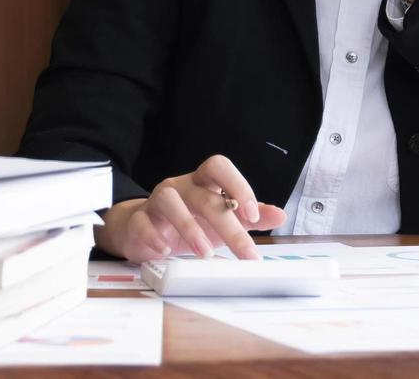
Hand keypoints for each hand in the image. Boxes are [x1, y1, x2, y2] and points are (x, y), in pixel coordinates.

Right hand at [95, 155, 286, 261]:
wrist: (144, 230)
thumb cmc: (189, 222)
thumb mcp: (222, 219)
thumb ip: (248, 217)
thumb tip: (280, 215)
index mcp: (203, 183)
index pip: (219, 167)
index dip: (238, 185)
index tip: (254, 215)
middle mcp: (180, 187)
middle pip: (204, 196)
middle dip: (227, 225)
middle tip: (245, 252)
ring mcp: (156, 201)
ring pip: (169, 200)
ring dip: (189, 227)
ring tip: (205, 252)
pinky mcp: (138, 220)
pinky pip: (142, 222)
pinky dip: (154, 237)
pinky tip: (165, 251)